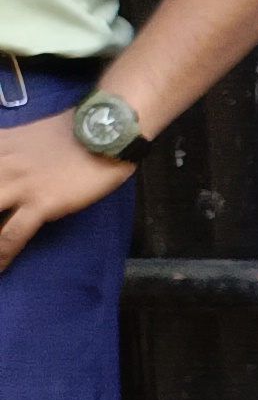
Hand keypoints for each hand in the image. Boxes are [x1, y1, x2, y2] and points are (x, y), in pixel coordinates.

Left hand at [0, 115, 129, 272]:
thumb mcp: (24, 135)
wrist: (106, 131)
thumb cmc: (72, 133)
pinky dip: (2, 254)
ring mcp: (20, 185)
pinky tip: (0, 267)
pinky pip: (13, 234)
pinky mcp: (42, 203)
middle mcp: (2, 165)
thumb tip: (2, 171)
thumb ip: (4, 151)